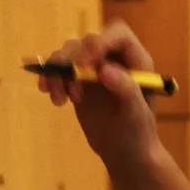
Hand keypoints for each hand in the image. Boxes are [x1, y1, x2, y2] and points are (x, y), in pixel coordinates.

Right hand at [43, 22, 162, 177]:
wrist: (125, 155)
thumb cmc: (139, 135)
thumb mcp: (137, 116)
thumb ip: (126, 91)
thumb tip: (105, 70)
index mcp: (136, 62)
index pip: (118, 34)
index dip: (101, 41)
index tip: (86, 62)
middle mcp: (114, 59)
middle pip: (87, 41)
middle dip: (74, 58)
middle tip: (71, 82)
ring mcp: (94, 69)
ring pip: (69, 53)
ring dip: (58, 71)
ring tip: (60, 98)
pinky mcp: (78, 82)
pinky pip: (58, 69)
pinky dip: (50, 78)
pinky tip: (51, 95)